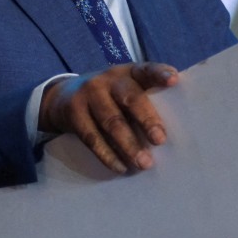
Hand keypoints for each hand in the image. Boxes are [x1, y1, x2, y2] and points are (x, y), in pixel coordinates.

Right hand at [38, 62, 179, 174]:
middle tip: (160, 140)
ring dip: (129, 144)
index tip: (174, 80)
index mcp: (127, 72)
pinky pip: (92, 137)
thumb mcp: (123, 89)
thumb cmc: (109, 97)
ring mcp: (89, 94)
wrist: (62, 96)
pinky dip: (107, 154)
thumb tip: (174, 130)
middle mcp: (108, 79)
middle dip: (146, 119)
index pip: (146, 70)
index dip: (159, 73)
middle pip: (129, 97)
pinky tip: (121, 167)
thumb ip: (145, 99)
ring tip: (144, 163)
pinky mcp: (74, 112)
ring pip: (111, 121)